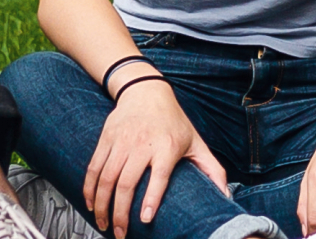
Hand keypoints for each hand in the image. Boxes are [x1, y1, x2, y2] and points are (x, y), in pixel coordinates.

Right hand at [86, 81, 228, 238]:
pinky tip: (90, 203)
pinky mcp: (106, 138)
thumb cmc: (173, 120)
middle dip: (120, 212)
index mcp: (166, 147)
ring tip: (102, 224)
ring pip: (106, 177)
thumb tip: (225, 196)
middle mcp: (142, 144)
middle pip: (126, 182)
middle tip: (119, 233)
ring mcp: (122, 141)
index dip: (151, 199)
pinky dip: (89, 188)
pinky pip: (93, 167)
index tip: (145, 219)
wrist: (145, 90)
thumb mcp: (196, 142)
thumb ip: (212, 170)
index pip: (159, 176)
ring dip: (101, 204)